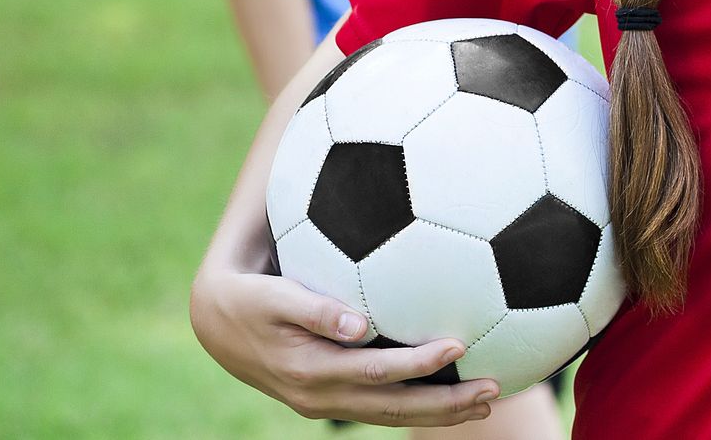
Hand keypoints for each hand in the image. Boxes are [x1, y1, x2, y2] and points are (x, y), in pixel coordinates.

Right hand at [190, 268, 499, 426]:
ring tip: (487, 400)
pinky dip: (417, 404)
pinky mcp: (330, 397)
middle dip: (446, 405)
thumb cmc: (249, 298)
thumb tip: (360, 322)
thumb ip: (315, 308)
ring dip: (440, 412)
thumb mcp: (272, 296)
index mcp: (312, 371)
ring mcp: (325, 403)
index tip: (458, 345)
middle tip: (494, 389)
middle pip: (394, 407)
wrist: (216, 324)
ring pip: (391, 414)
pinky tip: (450, 393)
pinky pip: (381, 406)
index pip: (377, 372)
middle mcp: (322, 396)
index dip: (418, 364)